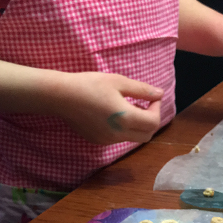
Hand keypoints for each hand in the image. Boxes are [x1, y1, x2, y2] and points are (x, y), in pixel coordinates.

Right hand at [44, 71, 163, 144]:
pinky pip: (118, 138)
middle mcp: (118, 134)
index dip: (157, 110)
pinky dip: (123, 128)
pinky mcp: (98, 141)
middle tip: (143, 104)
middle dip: (150, 121)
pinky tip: (112, 114)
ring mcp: (107, 140)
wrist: (62, 97)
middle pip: (147, 136)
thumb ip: (142, 90)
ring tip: (126, 106)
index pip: (154, 123)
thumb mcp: (119, 82)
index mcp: (125, 118)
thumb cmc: (90, 85)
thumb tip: (160, 94)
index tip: (151, 98)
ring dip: (136, 125)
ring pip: (133, 138)